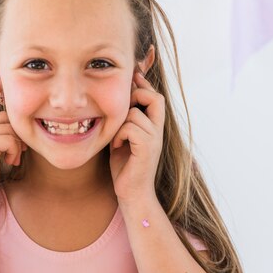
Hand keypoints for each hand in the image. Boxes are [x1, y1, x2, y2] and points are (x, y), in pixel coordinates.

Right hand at [0, 77, 27, 210]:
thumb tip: (13, 125)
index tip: (1, 77)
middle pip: (6, 117)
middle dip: (17, 134)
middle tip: (19, 152)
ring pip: (10, 128)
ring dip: (18, 145)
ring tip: (13, 159)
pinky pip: (11, 139)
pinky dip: (15, 151)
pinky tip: (11, 162)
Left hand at [109, 71, 164, 202]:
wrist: (132, 193)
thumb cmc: (125, 168)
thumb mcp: (123, 139)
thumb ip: (124, 121)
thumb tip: (115, 103)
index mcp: (154, 127)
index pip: (155, 96)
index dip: (143, 85)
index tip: (131, 79)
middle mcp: (158, 131)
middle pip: (155, 97)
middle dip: (136, 96)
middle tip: (121, 110)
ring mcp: (154, 139)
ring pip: (135, 114)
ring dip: (120, 124)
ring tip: (116, 139)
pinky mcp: (147, 148)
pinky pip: (130, 128)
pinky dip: (119, 135)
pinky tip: (116, 147)